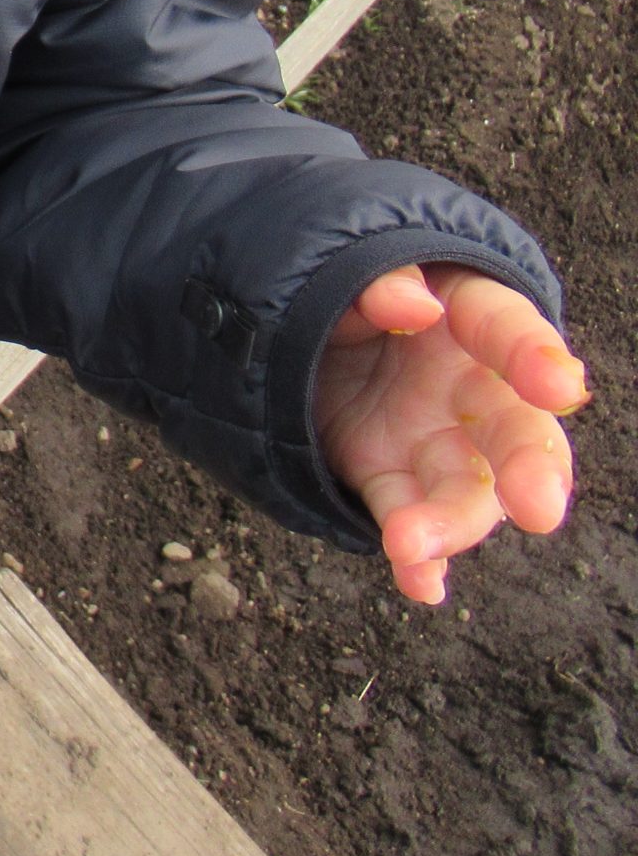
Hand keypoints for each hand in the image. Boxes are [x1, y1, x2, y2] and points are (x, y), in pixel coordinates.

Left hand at [317, 264, 584, 604]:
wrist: (296, 327)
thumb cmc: (345, 288)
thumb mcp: (347, 271)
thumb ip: (378, 283)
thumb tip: (414, 303)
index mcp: (466, 318)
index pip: (508, 329)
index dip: (535, 356)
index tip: (559, 386)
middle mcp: (468, 387)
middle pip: (513, 430)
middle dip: (528, 467)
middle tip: (538, 506)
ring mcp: (432, 438)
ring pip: (463, 489)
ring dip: (449, 524)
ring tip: (411, 546)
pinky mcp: (387, 476)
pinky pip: (407, 518)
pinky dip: (418, 558)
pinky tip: (419, 584)